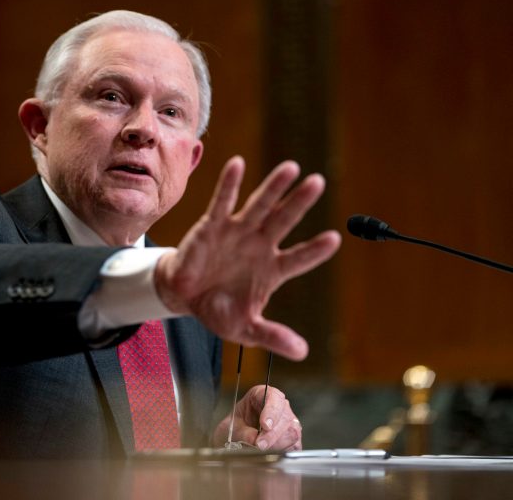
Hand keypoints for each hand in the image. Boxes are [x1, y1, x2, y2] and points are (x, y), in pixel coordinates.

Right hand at [154, 156, 340, 359]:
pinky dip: (230, 184)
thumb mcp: (245, 329)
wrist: (183, 297)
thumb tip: (303, 352)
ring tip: (291, 167)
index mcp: (272, 271)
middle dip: (300, 203)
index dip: (314, 251)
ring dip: (273, 187)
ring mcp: (238, 232)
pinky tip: (238, 164)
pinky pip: (223, 202)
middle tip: (318, 182)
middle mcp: (259, 246)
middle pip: (284, 221)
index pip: (299, 258)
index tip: (334, 240)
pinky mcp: (213, 225)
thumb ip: (272, 336)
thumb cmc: (217, 310)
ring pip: (259, 206)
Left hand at [213, 385, 301, 450]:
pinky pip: (294, 444)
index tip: (265, 425)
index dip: (271, 410)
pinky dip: (282, 450)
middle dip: (272, 433)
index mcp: (261, 395)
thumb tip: (254, 440)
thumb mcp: (232, 428)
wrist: (238, 440)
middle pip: (284, 416)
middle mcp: (279, 405)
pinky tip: (271, 452)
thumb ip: (243, 432)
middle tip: (260, 444)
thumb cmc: (236, 428)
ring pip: (291, 431)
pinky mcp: (292, 437)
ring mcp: (288, 420)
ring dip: (277, 443)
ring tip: (262, 449)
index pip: (273, 397)